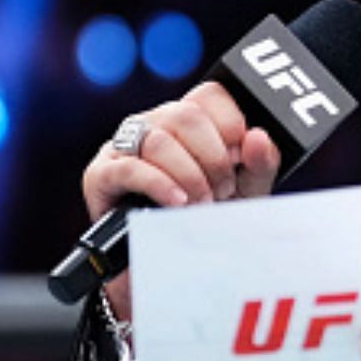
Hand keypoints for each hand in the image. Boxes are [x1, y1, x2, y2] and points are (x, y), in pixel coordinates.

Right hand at [81, 81, 282, 320]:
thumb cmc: (208, 220)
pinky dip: (159, 185)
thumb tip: (258, 137)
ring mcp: (124, 146)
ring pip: (159, 140)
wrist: (171, 265)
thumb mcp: (245, 193)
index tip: (241, 158)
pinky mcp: (101, 174)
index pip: (211, 95)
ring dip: (189, 176)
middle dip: (213, 157)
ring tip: (201, 204)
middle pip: (187, 115)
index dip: (231, 123)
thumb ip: (259, 165)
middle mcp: (155, 124)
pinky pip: (129, 168)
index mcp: (189, 120)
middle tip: (223, 190)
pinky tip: (177, 203)